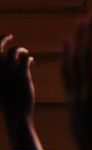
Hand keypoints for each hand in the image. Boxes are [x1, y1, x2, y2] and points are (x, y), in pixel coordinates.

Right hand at [0, 35, 41, 149]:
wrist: (15, 114)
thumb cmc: (6, 102)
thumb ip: (0, 73)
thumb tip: (2, 61)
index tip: (5, 36)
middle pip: (0, 45)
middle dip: (4, 38)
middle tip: (10, 35)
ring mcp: (9, 70)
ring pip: (16, 50)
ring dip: (21, 50)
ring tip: (24, 55)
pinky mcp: (22, 73)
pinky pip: (26, 58)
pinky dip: (28, 58)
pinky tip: (30, 62)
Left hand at [61, 13, 91, 149]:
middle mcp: (90, 91)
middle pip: (88, 56)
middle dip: (90, 34)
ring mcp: (77, 93)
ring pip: (74, 61)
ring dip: (77, 39)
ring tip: (81, 22)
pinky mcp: (70, 96)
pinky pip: (65, 72)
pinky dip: (64, 55)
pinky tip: (65, 41)